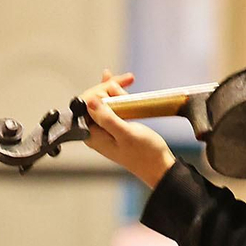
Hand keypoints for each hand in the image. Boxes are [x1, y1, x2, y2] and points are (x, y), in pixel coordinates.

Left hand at [81, 69, 175, 186]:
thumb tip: (90, 101)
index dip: (98, 90)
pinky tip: (122, 86)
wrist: (160, 166)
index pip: (85, 104)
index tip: (114, 84)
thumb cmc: (145, 154)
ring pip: (104, 102)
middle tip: (128, 79)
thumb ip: (107, 118)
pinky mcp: (115, 127)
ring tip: (129, 80)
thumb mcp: (126, 134)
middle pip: (94, 101)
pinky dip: (118, 97)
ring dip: (115, 89)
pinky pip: (112, 107)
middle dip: (108, 87)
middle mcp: (95, 131)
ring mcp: (105, 129)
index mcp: (92, 134)